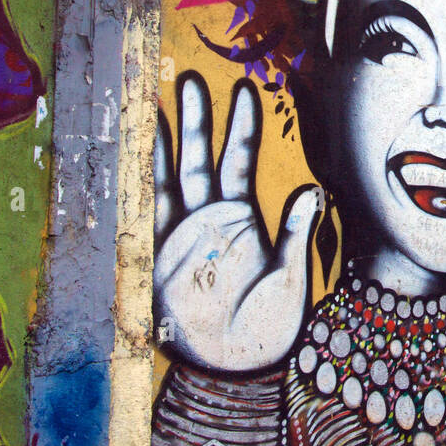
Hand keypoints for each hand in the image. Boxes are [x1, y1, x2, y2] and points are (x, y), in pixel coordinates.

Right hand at [154, 74, 320, 371]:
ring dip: (162, 141)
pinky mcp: (159, 257)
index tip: (243, 88)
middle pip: (200, 157)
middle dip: (196, 118)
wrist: (237, 368)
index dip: (241, 126)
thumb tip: (314, 191)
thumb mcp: (291, 277)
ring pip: (169, 177)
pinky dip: (140, 183)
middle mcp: (209, 219)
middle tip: (191, 77)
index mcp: (242, 219)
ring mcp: (182, 235)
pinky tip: (131, 152)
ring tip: (153, 100)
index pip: (238, 160)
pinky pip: (147, 214)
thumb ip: (296, 234)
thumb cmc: (268, 327)